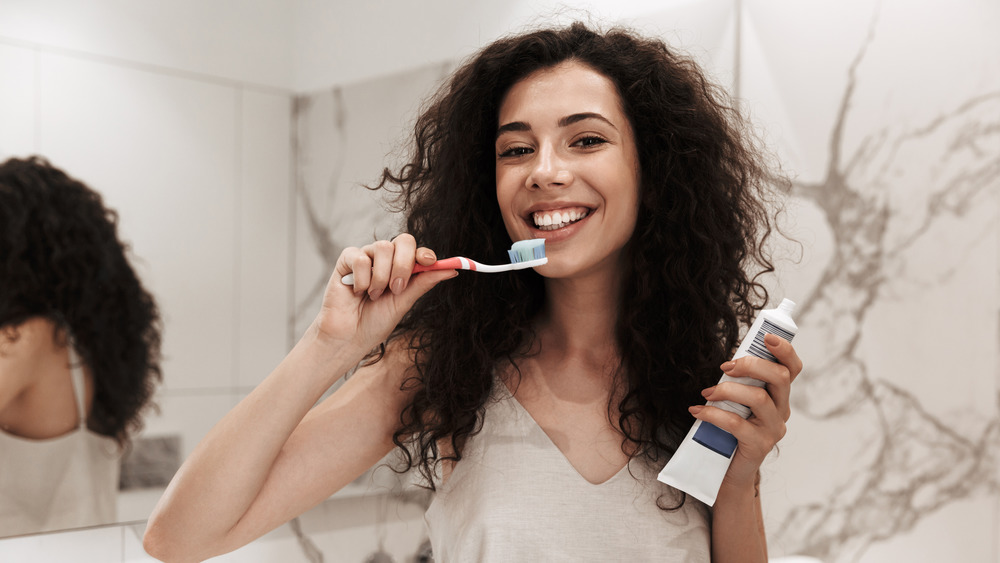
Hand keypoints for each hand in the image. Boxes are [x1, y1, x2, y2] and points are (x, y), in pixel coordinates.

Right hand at [312, 234, 456, 354]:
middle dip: (403, 264)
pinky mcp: (347, 260)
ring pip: (382, 247)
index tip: (429, 262)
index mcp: (401, 268)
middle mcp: (385, 259)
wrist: (349, 336)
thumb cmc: (375, 321)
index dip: (424, 253)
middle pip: (403, 241)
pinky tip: (357, 291)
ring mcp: (366, 257)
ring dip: (381, 277)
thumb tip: (453, 270)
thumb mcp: (404, 302)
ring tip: (374, 295)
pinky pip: (360, 257)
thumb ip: (424, 283)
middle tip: (396, 288)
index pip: (416, 250)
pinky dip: (362, 279)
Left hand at [689, 333, 802, 488]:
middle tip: (725, 367)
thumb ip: (738, 383)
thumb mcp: (736, 402)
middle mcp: (782, 410)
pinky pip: (737, 424)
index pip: (792, 368)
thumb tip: (726, 362)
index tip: (766, 337)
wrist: (728, 471)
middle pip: (780, 378)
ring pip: (759, 398)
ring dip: (728, 390)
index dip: (785, 350)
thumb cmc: (729, 430)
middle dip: (752, 365)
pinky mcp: (759, 446)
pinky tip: (697, 411)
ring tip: (706, 393)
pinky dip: (714, 414)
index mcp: (779, 395)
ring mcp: (773, 429)